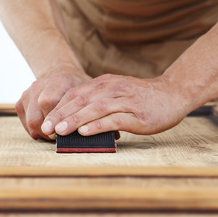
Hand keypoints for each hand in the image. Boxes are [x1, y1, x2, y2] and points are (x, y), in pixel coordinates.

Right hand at [16, 66, 91, 139]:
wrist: (60, 73)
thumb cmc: (77, 85)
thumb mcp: (87, 90)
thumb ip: (86, 106)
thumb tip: (90, 127)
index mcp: (56, 81)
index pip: (47, 103)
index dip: (55, 121)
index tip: (64, 131)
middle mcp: (38, 86)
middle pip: (36, 119)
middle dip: (49, 133)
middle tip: (62, 137)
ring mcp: (27, 94)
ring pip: (31, 123)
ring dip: (44, 133)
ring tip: (56, 135)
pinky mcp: (21, 102)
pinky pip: (26, 123)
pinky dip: (37, 130)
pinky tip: (49, 129)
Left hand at [40, 74, 192, 137]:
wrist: (174, 94)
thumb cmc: (143, 99)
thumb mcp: (117, 94)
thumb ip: (98, 102)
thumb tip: (76, 119)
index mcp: (104, 84)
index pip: (75, 95)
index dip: (58, 108)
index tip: (44, 122)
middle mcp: (111, 89)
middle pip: (80, 101)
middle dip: (61, 115)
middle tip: (45, 129)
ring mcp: (124, 101)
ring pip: (94, 109)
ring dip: (75, 120)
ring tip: (60, 131)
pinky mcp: (136, 114)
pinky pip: (113, 119)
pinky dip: (97, 125)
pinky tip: (85, 132)